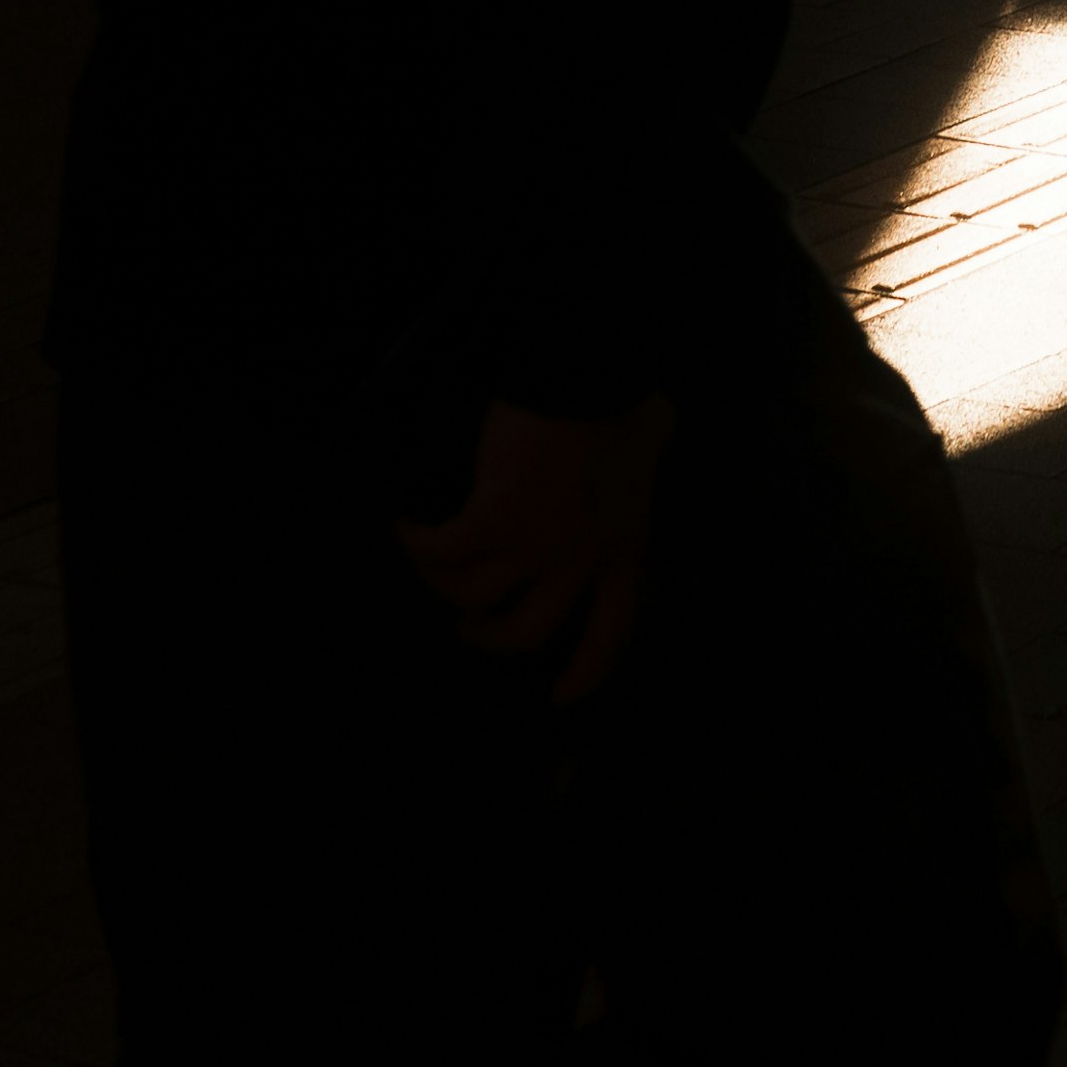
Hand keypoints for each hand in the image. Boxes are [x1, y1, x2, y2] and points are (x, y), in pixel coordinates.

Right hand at [404, 397, 669, 701]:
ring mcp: (536, 544)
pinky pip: (446, 551)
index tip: (562, 696)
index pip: (610, 635)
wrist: (587, 371)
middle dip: (491, 637)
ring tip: (430, 569)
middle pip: (526, 632)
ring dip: (445, 588)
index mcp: (623, 549)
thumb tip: (657, 425)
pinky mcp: (497, 518)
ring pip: (475, 596)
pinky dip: (421, 544)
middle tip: (471, 625)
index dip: (585, 672)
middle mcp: (580, 560)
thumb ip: (651, 446)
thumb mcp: (653, 433)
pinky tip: (408, 529)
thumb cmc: (618, 394)